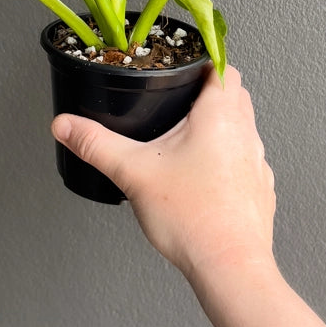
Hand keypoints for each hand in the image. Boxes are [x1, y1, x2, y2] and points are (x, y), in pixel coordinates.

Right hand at [51, 65, 275, 278]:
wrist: (230, 268)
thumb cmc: (193, 218)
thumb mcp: (133, 171)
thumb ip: (96, 144)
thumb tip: (66, 125)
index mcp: (221, 115)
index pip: (225, 65)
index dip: (205, 58)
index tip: (185, 61)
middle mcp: (246, 133)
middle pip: (235, 92)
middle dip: (208, 89)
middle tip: (178, 94)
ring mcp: (258, 162)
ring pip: (242, 126)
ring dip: (220, 123)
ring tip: (186, 134)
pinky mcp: (259, 189)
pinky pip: (246, 158)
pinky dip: (227, 156)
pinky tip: (202, 173)